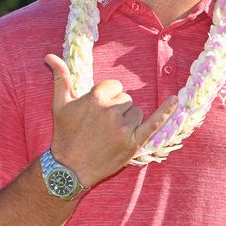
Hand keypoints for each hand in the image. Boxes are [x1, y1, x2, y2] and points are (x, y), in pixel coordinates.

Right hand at [45, 54, 177, 186]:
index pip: (115, 87)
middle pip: (127, 100)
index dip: (108, 97)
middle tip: (102, 126)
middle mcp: (111, 111)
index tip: (98, 111)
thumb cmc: (64, 135)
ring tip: (112, 134)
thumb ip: (60, 78)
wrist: (69, 169)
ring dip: (129, 120)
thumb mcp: (59, 104)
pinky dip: (166, 112)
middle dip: (117, 110)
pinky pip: (154, 124)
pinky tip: (176, 100)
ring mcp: (123, 128)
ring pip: (137, 113)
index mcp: (96, 98)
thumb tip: (49, 56)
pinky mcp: (133, 143)